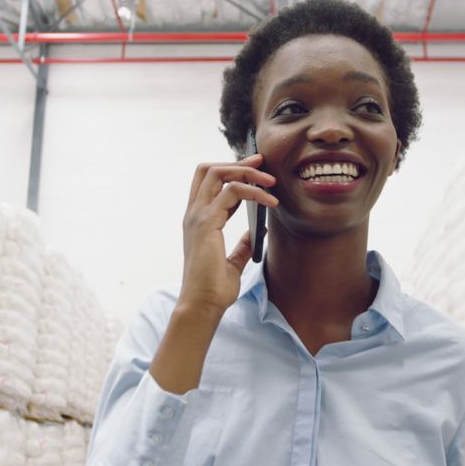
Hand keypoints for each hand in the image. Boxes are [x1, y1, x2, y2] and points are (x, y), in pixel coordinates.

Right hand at [179, 153, 278, 313]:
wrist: (203, 304)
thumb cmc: (214, 288)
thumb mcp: (232, 262)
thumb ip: (242, 245)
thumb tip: (258, 231)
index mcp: (197, 220)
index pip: (208, 183)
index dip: (230, 171)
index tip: (254, 170)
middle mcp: (193, 214)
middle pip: (209, 170)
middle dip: (237, 162)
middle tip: (261, 161)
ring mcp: (198, 216)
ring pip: (218, 173)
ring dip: (247, 171)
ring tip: (271, 181)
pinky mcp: (207, 222)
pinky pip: (233, 192)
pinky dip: (254, 192)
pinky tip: (270, 202)